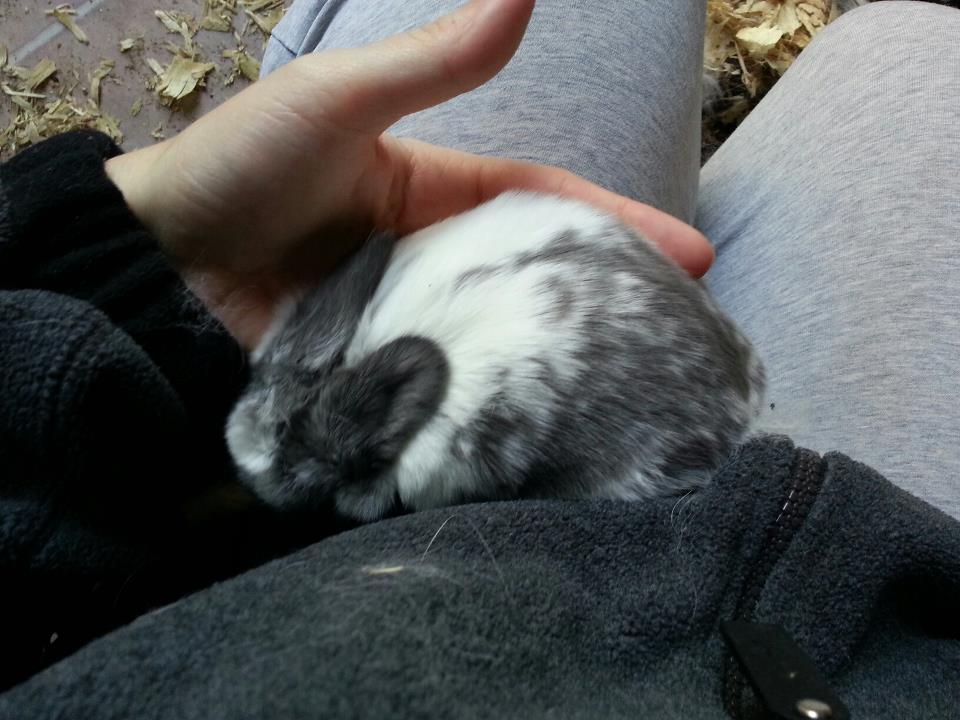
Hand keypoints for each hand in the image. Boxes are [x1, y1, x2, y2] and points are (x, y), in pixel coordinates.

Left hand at [106, 0, 712, 349]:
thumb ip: (433, 63)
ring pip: (491, 336)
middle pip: (527, 276)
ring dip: (550, 358)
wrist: (155, 258)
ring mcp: (402, 316)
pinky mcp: (371, 369)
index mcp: (431, 190)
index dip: (614, 222)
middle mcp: (427, 255)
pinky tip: (532, 423)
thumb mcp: (342, 102)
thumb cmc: (242, 166)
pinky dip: (480, 399)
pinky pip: (437, 383)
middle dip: (601, 299)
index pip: (541, 203)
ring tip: (628, 390)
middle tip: (680, 337)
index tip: (688, 254)